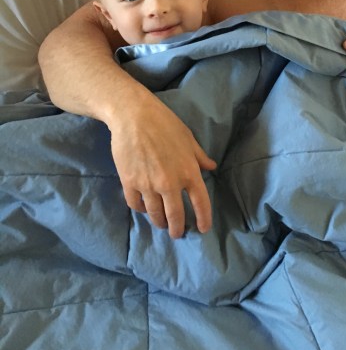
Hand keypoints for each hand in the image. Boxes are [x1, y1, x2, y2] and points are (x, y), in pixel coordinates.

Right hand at [107, 91, 215, 238]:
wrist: (133, 116)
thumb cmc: (165, 123)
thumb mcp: (188, 138)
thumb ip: (200, 157)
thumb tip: (211, 168)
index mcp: (189, 171)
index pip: (201, 203)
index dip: (204, 219)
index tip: (202, 229)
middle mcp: (170, 183)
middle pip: (176, 216)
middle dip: (177, 228)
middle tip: (177, 233)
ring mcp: (148, 185)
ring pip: (155, 214)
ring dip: (160, 222)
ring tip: (162, 224)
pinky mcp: (129, 183)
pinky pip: (136, 205)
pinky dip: (141, 210)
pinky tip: (145, 208)